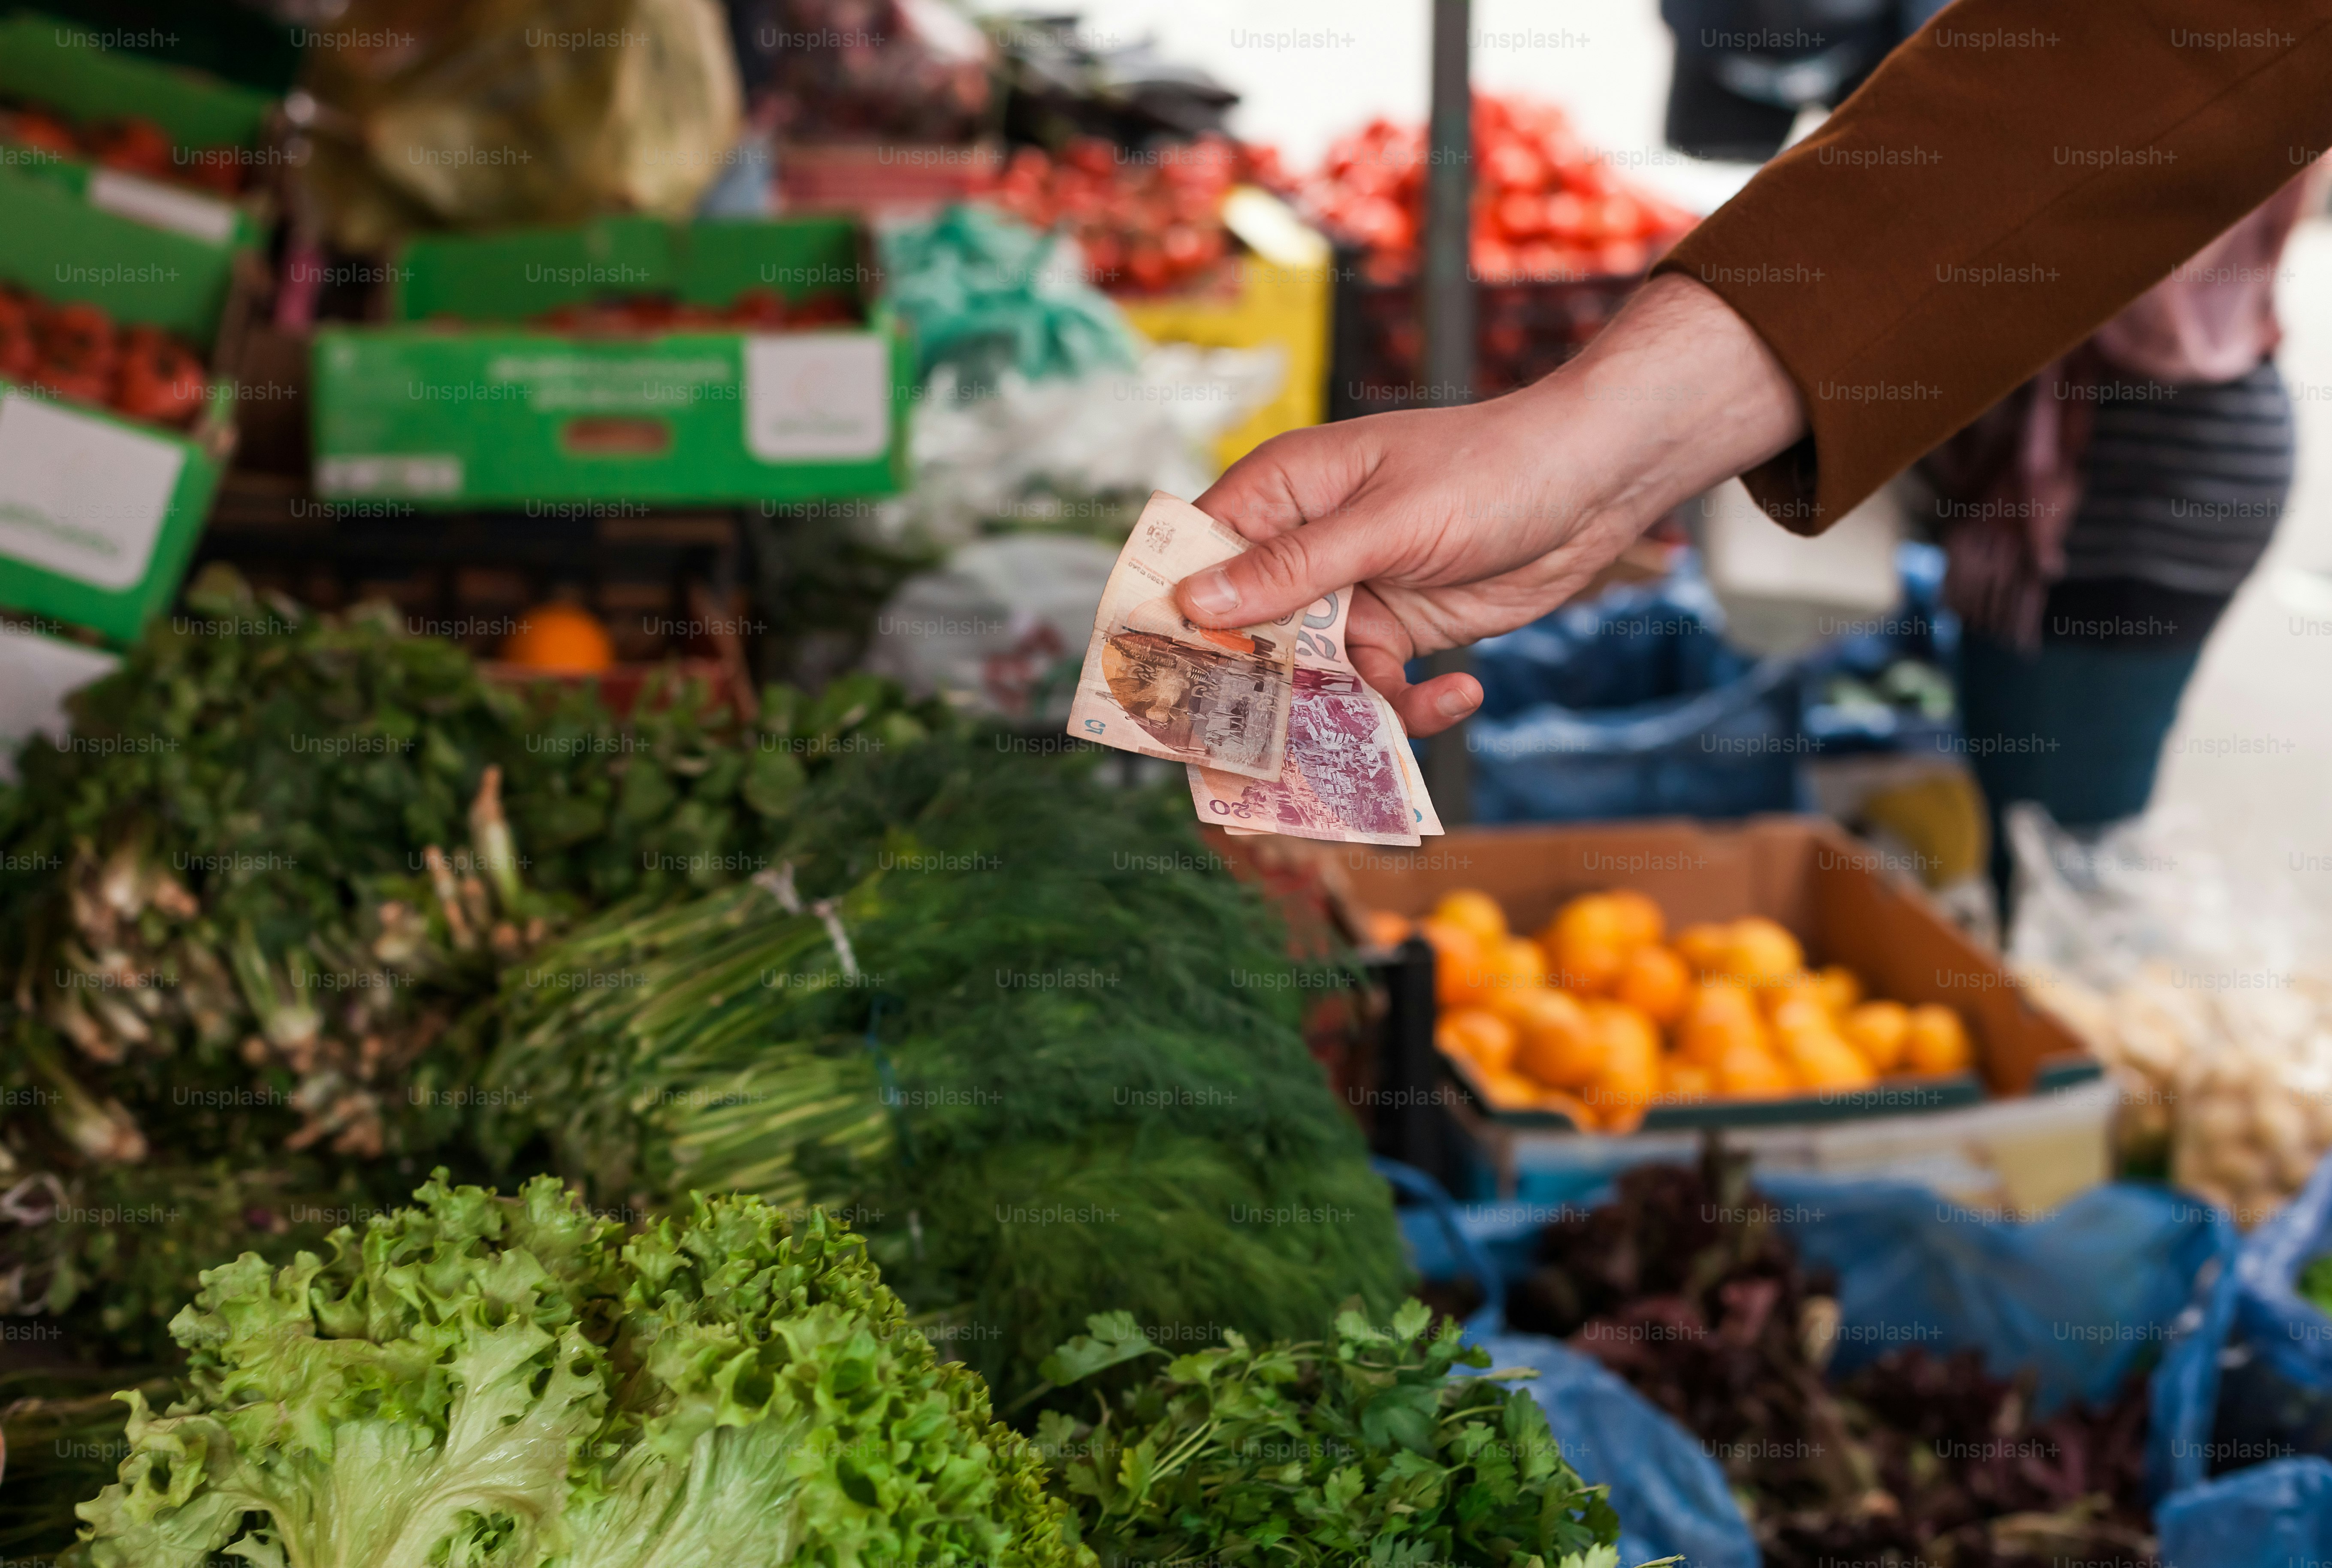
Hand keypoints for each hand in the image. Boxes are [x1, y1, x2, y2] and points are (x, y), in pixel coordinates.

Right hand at [1176, 274, 1807, 734]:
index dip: (1175, 613)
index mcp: (1282, 491)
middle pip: (1245, 628)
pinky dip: (1409, 703)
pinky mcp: (1399, 629)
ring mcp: (1351, 591)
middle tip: (1253, 745)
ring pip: (1309, 672)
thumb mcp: (1386, 521)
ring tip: (1374, 736)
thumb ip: (1294, 568)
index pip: (1197, 552)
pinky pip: (1375, 685)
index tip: (1159, 678)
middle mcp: (1304, 545)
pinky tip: (1460, 692)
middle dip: (1252, 684)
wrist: (1594, 484)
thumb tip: (1198, 604)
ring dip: (1338, 708)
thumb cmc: (1489, 470)